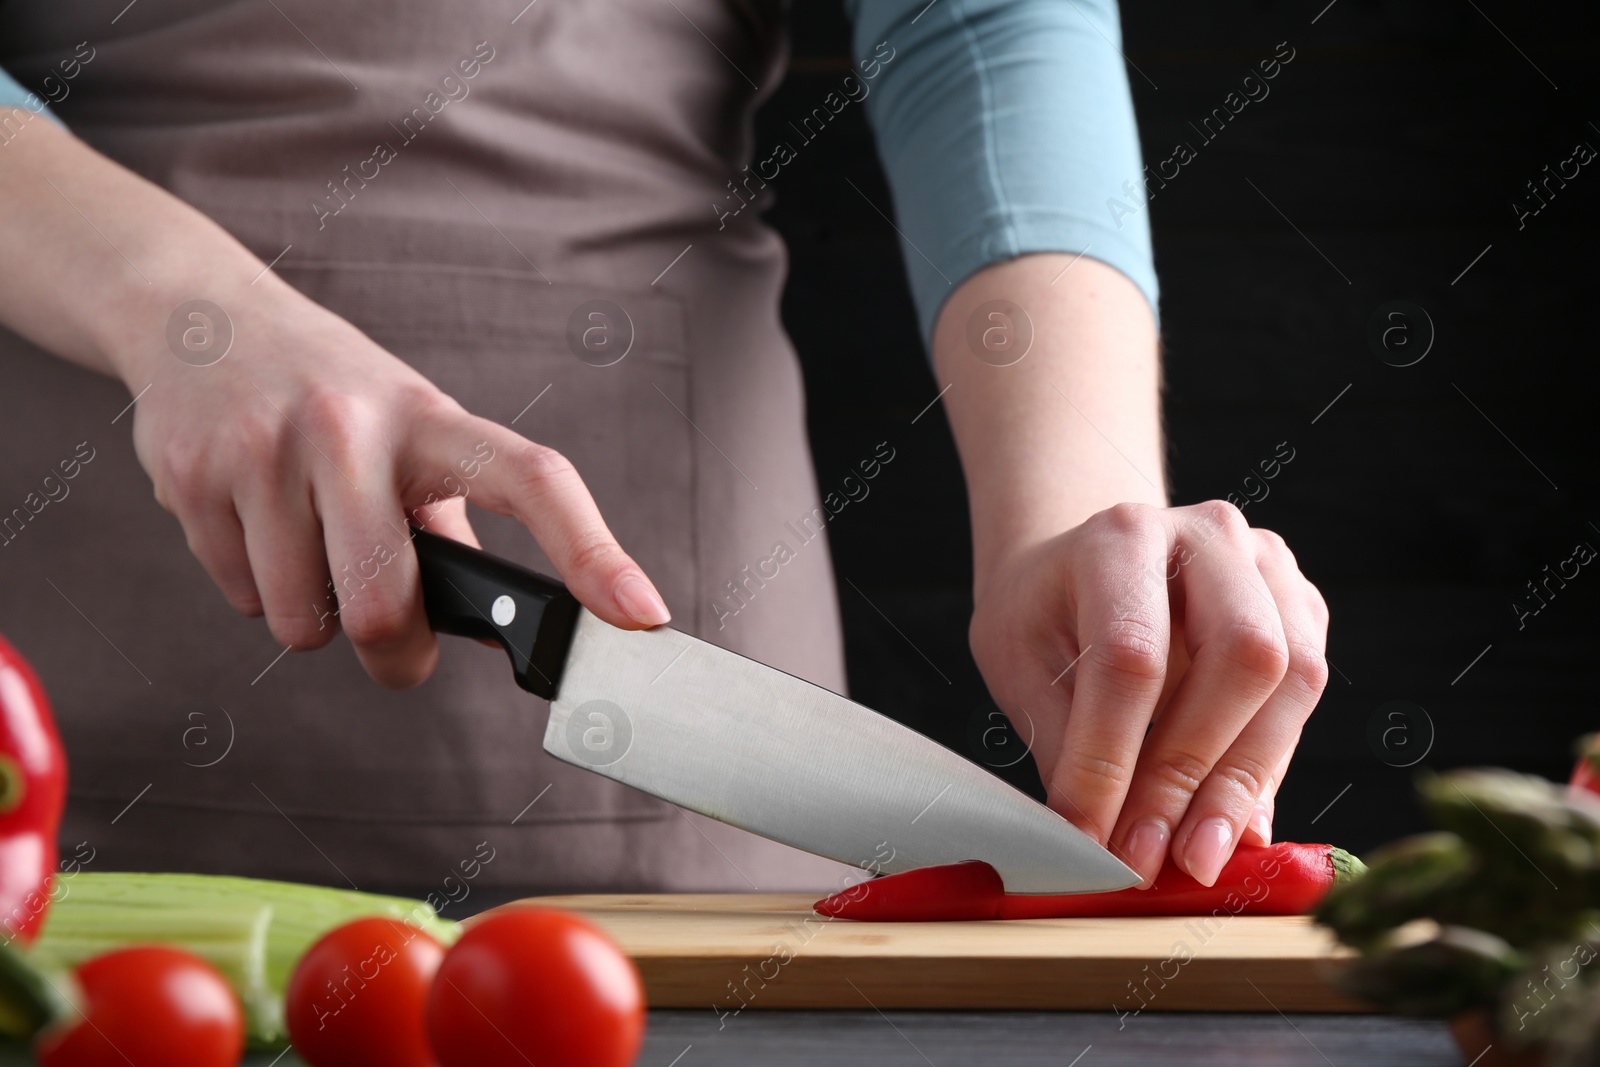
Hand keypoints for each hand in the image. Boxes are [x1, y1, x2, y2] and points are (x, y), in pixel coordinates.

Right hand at [0, 119, 669, 689]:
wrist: (201, 317)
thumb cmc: (333, 392)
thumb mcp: (411, 428)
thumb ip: (451, 522)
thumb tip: (498, 624)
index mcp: (431, 419)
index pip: (532, 481)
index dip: (594, 553)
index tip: (642, 614)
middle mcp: (351, 428)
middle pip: (384, 607)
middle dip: (392, 651)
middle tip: (393, 637)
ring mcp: (265, 450)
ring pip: (303, 621)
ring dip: (314, 616)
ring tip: (311, 546)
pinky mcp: (191, 478)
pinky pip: (240, 598)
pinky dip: (256, 587)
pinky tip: (257, 523)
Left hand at [968, 501, 1328, 887]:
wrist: (1080, 566)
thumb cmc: (1044, 615)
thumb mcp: (1022, 666)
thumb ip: (1068, 744)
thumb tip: (1107, 845)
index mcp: (1121, 536)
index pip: (1130, 656)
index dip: (1112, 759)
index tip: (1091, 840)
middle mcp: (1209, 535)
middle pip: (1240, 657)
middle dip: (1193, 774)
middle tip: (1150, 857)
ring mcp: (1266, 565)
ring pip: (1293, 678)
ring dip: (1243, 782)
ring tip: (1196, 857)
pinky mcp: (1300, 604)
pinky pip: (1305, 695)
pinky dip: (1267, 767)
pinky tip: (1228, 821)